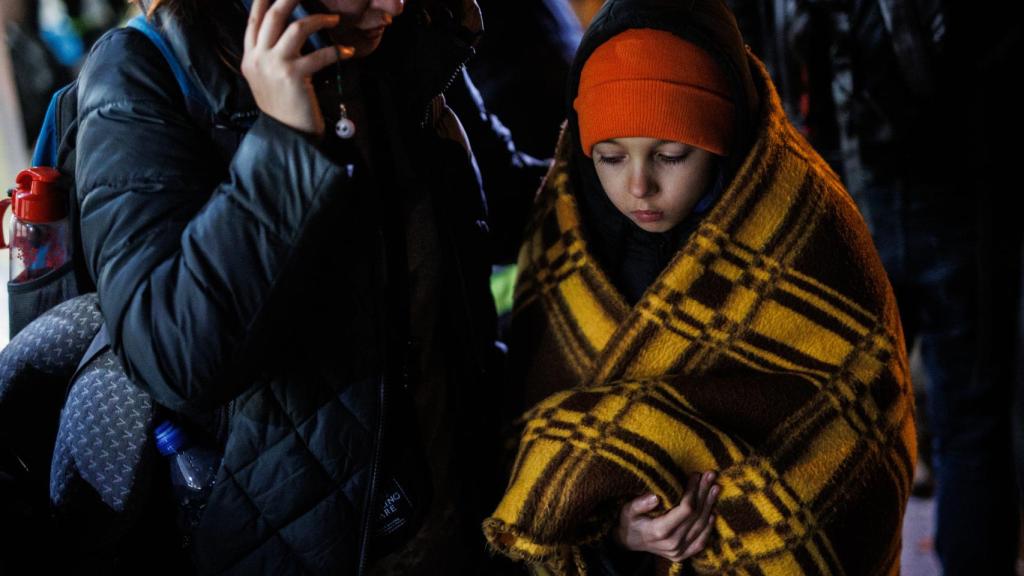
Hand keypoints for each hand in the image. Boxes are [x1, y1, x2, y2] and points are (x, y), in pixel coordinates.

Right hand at [242, 0, 354, 135]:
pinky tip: (347, 51)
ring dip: (319, 20)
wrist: (287, 136)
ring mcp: (274, 65)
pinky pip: (320, 54)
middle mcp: (258, 58)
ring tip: (334, 19)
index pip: (255, 19)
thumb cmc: (284, 107)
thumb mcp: (267, 78)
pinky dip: (337, 51)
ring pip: (296, 27)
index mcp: (250, 57)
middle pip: (274, 14)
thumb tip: (288, 30)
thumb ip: (270, 55)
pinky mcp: (294, 76)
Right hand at [613, 471, 719, 562]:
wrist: (628, 542)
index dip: (693, 491)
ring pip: (701, 526)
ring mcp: (678, 551)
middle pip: (696, 515)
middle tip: (711, 475)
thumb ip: (639, 504)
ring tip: (715, 488)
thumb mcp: (627, 510)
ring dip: (710, 506)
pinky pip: (700, 542)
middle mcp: (672, 543)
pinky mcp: (682, 555)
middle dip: (705, 493)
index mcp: (660, 531)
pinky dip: (708, 527)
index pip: (686, 509)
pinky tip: (712, 513)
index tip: (696, 475)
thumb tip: (655, 497)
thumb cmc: (628, 521)